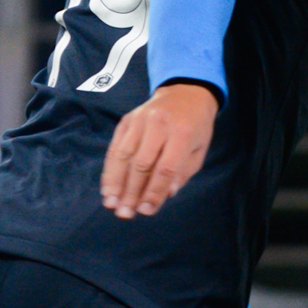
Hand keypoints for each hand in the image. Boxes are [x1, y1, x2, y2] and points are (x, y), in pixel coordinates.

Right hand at [100, 82, 217, 218]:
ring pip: (124, 155)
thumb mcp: (199, 150)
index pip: (165, 167)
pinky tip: (107, 188)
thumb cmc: (195, 127)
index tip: (146, 211)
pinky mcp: (126, 120)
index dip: (154, 191)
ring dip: (116, 183)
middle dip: (132, 192)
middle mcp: (159, 124)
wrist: (185, 93)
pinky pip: (115, 147)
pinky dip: (110, 170)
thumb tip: (165, 196)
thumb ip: (182, 174)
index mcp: (182, 133)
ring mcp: (139, 120)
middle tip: (125, 214)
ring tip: (111, 204)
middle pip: (141, 164)